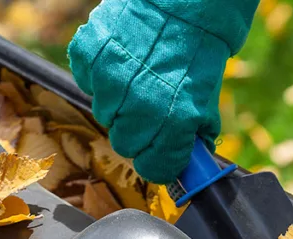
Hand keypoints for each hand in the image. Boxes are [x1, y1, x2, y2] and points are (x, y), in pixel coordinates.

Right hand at [68, 0, 257, 183]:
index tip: (161, 154)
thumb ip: (194, 134)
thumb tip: (190, 161)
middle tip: (150, 112)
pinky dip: (100, 77)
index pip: (154, 168)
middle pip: (125, 144)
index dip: (159, 162)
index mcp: (174, 122)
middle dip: (138, 133)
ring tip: (137, 79)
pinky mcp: (88, 55)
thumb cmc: (197, 52)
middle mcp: (139, 106)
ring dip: (119, 104)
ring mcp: (110, 80)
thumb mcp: (206, 99)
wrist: (182, 1)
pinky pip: (87, 83)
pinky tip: (121, 62)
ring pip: (104, 115)